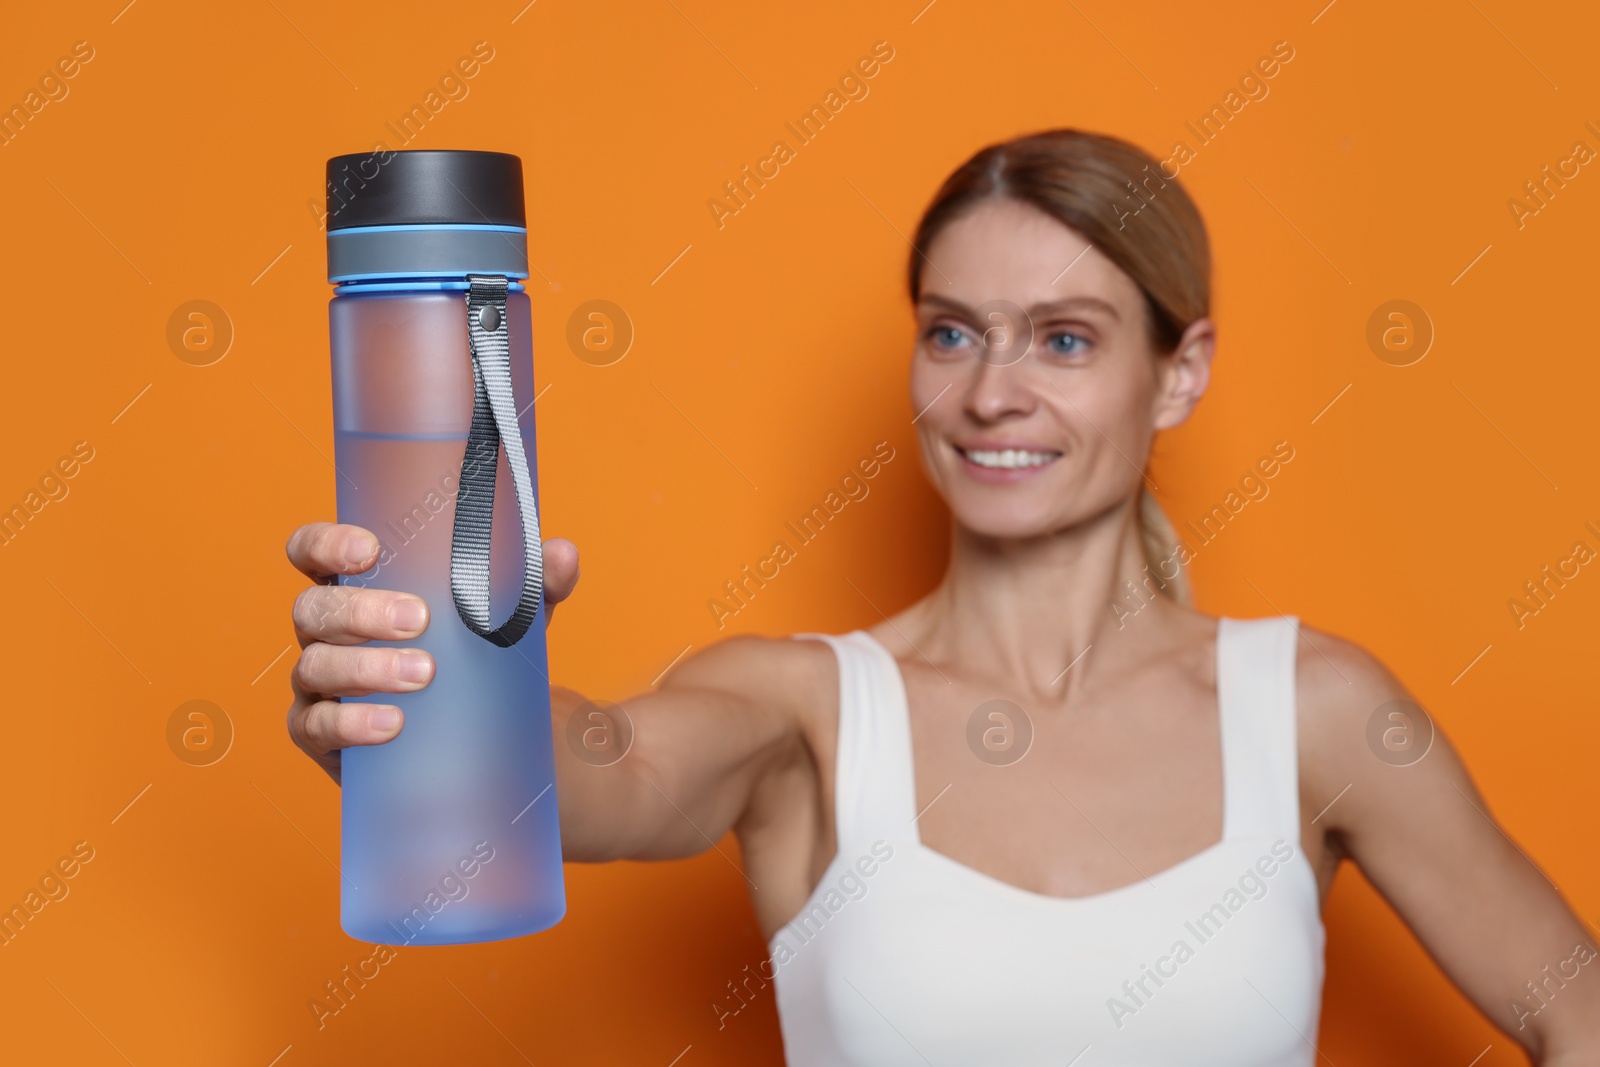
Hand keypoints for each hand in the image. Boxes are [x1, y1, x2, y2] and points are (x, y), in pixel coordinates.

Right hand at [283, 521, 579, 782]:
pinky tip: (391, 725)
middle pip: (314, 610)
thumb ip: (536, 584)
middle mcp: (326, 631)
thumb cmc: (475, 657)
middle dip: (361, 611)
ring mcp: (318, 684)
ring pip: (315, 666)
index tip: (369, 549)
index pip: (313, 553)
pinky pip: (316, 727)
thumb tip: (561, 554)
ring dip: (365, 667)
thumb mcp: (508, 619)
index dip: (325, 544)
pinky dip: (352, 724)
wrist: (478, 740)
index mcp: (356, 587)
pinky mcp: (321, 736)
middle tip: (418, 619)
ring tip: (422, 674)